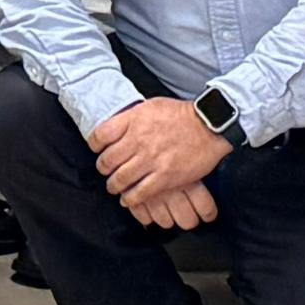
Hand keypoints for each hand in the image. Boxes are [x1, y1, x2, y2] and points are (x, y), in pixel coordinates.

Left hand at [90, 96, 231, 227]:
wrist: (209, 126)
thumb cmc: (181, 114)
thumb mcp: (151, 106)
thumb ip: (131, 117)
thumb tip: (118, 126)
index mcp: (133, 120)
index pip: (100, 135)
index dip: (94, 145)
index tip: (97, 150)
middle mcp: (138, 140)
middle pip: (107, 160)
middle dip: (103, 168)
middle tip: (105, 171)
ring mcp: (151, 160)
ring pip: (120, 179)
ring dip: (114, 185)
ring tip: (114, 187)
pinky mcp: (165, 177)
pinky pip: (140, 193)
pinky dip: (130, 199)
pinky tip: (128, 199)